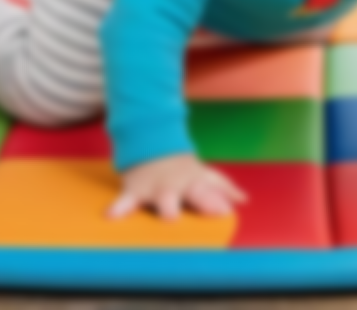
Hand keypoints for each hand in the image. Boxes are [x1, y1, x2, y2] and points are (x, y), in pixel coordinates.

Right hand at [107, 153, 247, 220]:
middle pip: (197, 190)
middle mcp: (181, 183)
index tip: (230, 209)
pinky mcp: (136, 189)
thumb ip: (221, 187)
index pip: (214, 186)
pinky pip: (126, 199)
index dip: (223, 195)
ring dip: (169, 205)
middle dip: (206, 200)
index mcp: (197, 179)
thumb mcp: (201, 173)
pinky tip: (112, 215)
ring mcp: (159, 186)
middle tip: (217, 210)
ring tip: (171, 215)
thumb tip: (244, 199)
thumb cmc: (179, 166)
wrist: (147, 141)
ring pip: (165, 196)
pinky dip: (120, 207)